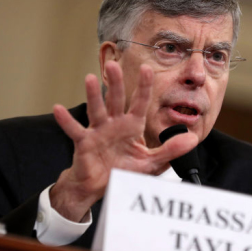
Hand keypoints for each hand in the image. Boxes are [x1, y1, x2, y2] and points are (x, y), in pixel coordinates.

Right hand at [49, 61, 197, 221]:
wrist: (101, 186)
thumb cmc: (124, 170)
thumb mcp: (151, 162)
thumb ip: (170, 150)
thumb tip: (193, 138)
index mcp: (132, 126)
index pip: (140, 103)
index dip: (144, 87)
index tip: (148, 69)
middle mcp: (115, 124)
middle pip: (116, 100)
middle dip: (116, 83)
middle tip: (114, 64)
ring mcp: (98, 132)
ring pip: (97, 110)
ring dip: (93, 95)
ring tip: (90, 79)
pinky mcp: (84, 143)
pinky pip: (75, 130)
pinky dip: (66, 120)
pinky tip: (58, 108)